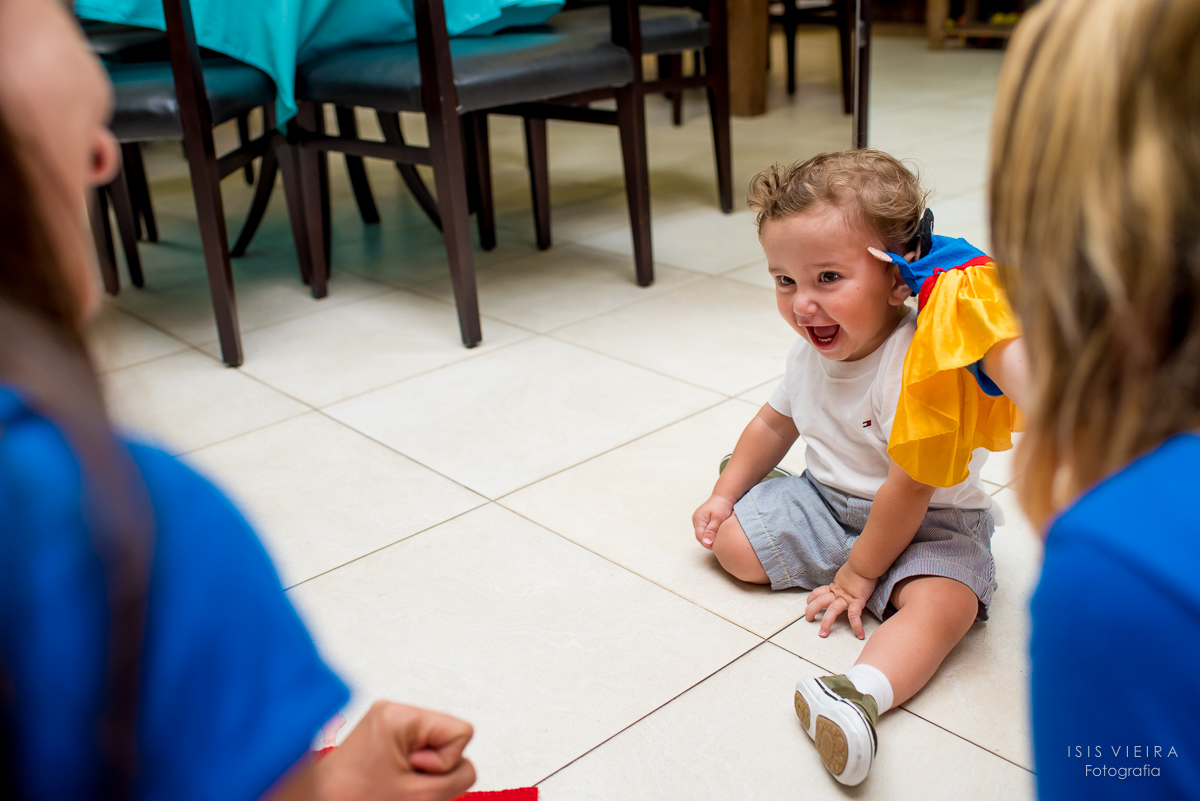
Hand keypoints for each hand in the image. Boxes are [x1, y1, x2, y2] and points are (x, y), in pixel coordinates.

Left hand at [315, 701, 474, 800]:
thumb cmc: (356, 800)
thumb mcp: (420, 796)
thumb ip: (459, 777)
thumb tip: (464, 767)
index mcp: (399, 715)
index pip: (461, 732)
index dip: (445, 762)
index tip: (413, 773)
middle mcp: (392, 710)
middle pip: (447, 738)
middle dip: (432, 768)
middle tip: (400, 783)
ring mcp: (385, 722)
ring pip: (433, 747)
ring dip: (420, 773)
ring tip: (392, 784)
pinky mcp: (381, 736)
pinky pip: (417, 750)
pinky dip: (409, 772)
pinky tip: (388, 781)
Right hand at [692, 494, 733, 548]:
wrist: (724, 496)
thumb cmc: (722, 506)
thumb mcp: (718, 519)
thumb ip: (712, 531)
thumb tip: (706, 543)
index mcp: (698, 519)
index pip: (699, 537)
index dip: (707, 543)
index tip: (718, 544)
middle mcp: (696, 520)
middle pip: (700, 536)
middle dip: (709, 541)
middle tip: (721, 540)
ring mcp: (698, 520)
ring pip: (703, 534)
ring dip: (710, 537)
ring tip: (720, 535)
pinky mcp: (702, 520)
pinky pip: (705, 530)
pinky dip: (711, 533)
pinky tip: (718, 531)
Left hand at [805, 562, 877, 639]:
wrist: (865, 563)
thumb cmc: (859, 567)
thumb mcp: (847, 575)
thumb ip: (844, 581)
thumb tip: (846, 582)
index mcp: (834, 587)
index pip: (818, 593)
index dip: (811, 598)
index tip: (808, 603)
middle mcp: (838, 593)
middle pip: (820, 602)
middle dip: (811, 610)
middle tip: (808, 619)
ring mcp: (847, 598)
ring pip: (832, 610)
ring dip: (826, 622)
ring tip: (822, 633)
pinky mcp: (857, 601)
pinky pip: (854, 615)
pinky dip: (857, 625)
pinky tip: (859, 635)